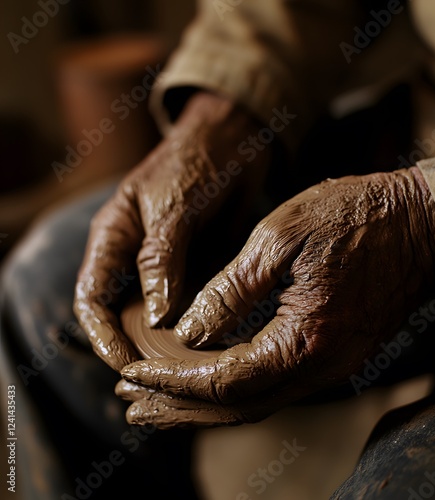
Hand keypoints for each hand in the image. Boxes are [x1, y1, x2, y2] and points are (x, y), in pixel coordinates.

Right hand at [74, 91, 270, 370]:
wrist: (233, 140)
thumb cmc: (195, 161)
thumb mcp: (173, 204)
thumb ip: (161, 257)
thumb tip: (154, 315)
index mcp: (113, 236)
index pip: (91, 298)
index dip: (102, 335)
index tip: (124, 363)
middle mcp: (135, 255)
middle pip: (121, 313)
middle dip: (134, 345)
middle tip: (161, 375)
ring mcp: (167, 264)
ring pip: (157, 313)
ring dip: (167, 339)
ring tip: (188, 365)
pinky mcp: (196, 265)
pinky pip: (190, 301)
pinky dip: (196, 321)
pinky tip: (212, 338)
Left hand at [119, 167, 434, 427]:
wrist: (419, 222)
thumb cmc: (352, 218)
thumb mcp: (278, 239)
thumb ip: (230, 291)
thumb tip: (191, 332)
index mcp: (303, 341)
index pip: (223, 380)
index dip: (172, 381)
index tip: (132, 374)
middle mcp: (321, 368)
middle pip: (238, 406)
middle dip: (180, 408)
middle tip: (133, 405)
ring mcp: (333, 365)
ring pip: (258, 400)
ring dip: (206, 404)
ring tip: (160, 403)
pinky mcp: (336, 353)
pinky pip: (278, 384)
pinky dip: (238, 388)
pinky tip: (213, 378)